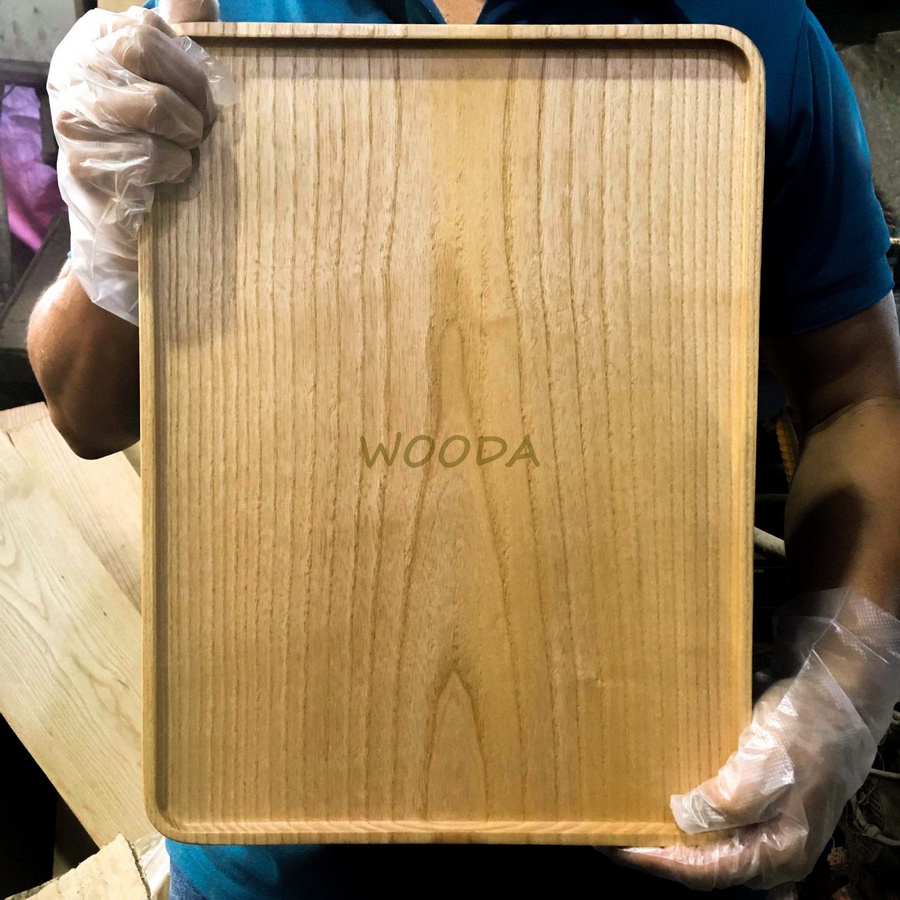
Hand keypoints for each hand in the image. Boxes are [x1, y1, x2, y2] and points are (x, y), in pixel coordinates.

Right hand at [47, 2, 234, 324]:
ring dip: (186, 138)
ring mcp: (71, 119)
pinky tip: (170, 177)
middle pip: (143, 54)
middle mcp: (71, 71)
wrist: (125, 219)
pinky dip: (176, 169)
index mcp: (93, 41)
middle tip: (200, 130)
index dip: (190, 71)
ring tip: (185, 152)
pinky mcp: (81, 166)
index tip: (203, 103)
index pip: (147, 30)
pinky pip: (151, 155)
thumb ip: (182, 36)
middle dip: (190, 97)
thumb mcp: (169, 81)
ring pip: (152, 105)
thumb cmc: (155, 143)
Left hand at [608, 591, 899, 890]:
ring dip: (668, 827)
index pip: (706, 871)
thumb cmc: (806, 734)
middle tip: (614, 828)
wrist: (839, 697)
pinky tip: (660, 788)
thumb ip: (730, 801)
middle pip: (704, 860)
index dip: (659, 861)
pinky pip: (714, 813)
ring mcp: (765, 822)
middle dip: (659, 847)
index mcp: (778, 851)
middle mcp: (770, 846)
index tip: (618, 846)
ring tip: (628, 810)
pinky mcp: (758, 797)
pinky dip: (684, 807)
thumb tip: (684, 818)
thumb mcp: (769, 767)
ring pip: (707, 838)